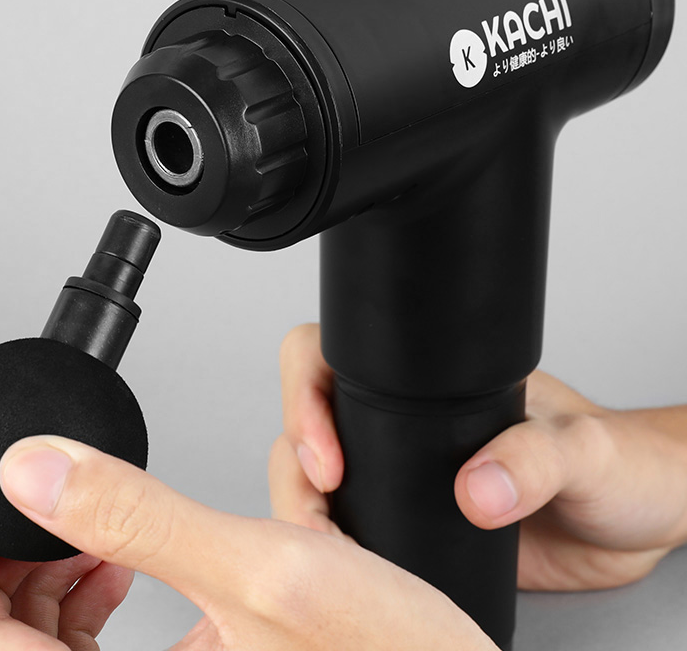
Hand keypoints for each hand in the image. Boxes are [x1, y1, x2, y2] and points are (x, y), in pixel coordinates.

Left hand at [0, 434, 498, 649]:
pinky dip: (111, 589)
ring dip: (66, 572)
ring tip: (88, 529)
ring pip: (64, 634)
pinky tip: (137, 560)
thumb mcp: (262, 568)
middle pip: (16, 634)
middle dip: (22, 556)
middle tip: (45, 500)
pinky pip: (119, 636)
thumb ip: (141, 516)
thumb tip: (38, 469)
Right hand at [272, 324, 686, 591]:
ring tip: (325, 553)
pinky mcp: (413, 529)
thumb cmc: (618, 460)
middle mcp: (403, 428)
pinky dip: (335, 555)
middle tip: (314, 519)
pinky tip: (348, 575)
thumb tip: (475, 488)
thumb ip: (534, 458)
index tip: (325, 456)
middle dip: (294, 473)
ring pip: (315, 484)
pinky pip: (351, 535)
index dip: (305, 398)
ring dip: (303, 516)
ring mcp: (401, 478)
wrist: (640, 520)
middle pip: (307, 429)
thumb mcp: (582, 447)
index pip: (331, 359)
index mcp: (428, 385)